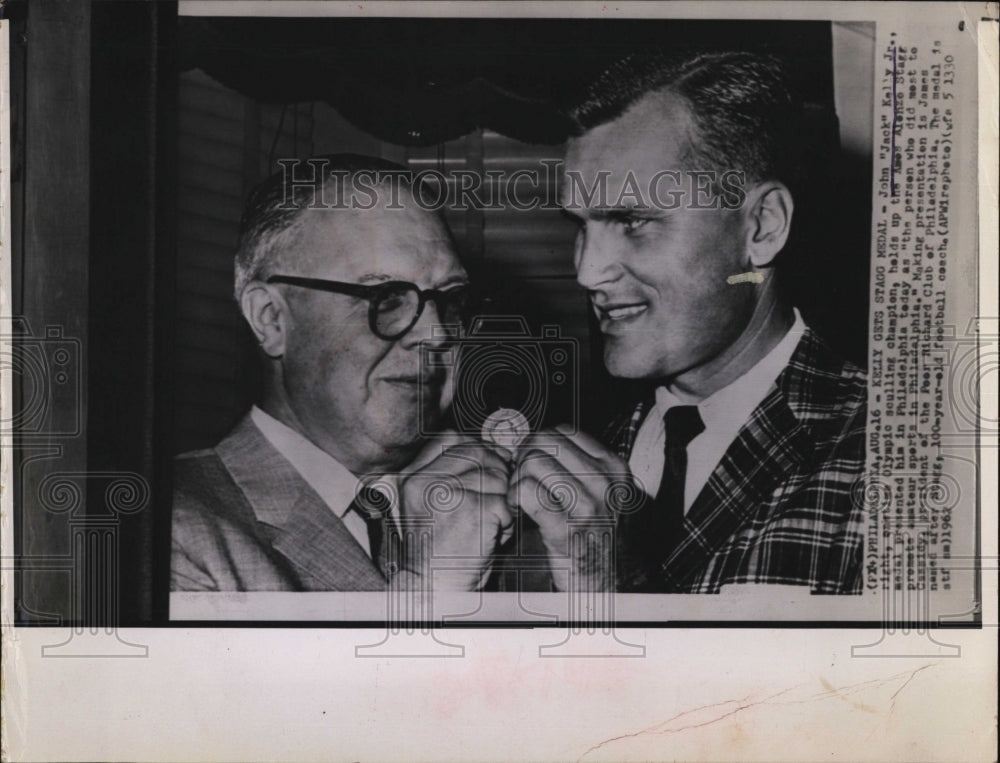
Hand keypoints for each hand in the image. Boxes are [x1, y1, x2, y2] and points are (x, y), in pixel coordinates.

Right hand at [398, 432, 512, 590]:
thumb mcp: (433, 503)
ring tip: (490, 524)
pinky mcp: (472, 510)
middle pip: (479, 453)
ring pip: (496, 478)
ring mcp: (448, 493)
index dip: (480, 450)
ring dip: (502, 501)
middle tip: (496, 499)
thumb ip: (453, 473)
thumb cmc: (439, 549)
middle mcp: (426, 480)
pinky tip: (493, 536)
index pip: (455, 440)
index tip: (491, 465)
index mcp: (413, 476)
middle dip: (497, 473)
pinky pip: (504, 502)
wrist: (435, 588)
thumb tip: (495, 448)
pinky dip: (507, 521)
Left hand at [509, 425, 637, 590]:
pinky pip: (525, 491)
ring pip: (532, 462)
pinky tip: (519, 510)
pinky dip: (514, 498)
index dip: (539, 444)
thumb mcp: (598, 490)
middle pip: (544, 442)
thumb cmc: (594, 534)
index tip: (533, 463)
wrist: (605, 581)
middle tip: (522, 479)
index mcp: (613, 467)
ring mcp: (586, 504)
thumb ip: (575, 464)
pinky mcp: (565, 527)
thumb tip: (534, 440)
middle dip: (524, 457)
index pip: (562, 431)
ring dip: (517, 479)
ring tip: (520, 497)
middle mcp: (603, 481)